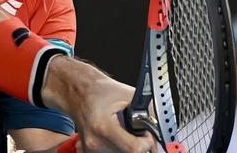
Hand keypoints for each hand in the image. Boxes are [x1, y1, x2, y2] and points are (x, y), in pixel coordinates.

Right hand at [41, 56, 156, 152]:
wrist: (76, 90)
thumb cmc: (98, 90)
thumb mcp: (127, 94)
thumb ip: (147, 110)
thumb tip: (160, 125)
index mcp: (102, 127)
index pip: (133, 149)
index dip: (146, 143)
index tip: (148, 135)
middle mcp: (94, 142)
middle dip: (138, 145)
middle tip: (139, 133)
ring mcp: (90, 149)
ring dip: (128, 146)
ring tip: (125, 131)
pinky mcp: (89, 151)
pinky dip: (118, 147)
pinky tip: (116, 135)